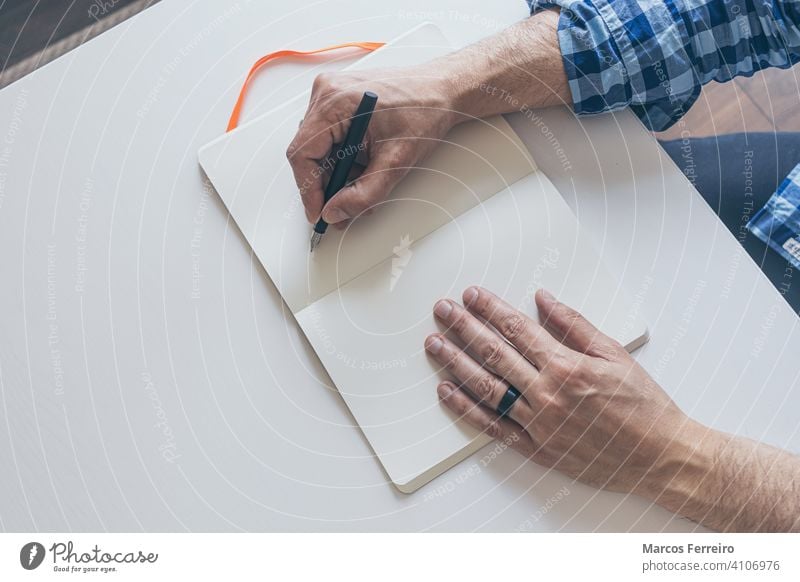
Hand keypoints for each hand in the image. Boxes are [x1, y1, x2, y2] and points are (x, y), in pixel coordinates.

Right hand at [286, 66, 459, 224]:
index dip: (308, 189)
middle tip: (344, 209)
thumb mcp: (396, 161)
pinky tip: (364, 165)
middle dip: (328, 185)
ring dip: (339, 173)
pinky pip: (330, 138)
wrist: (443, 91)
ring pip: (320, 149)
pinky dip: (344, 159)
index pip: (302, 154)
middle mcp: (326, 93)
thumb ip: (363, 194)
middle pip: (309, 153)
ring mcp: (331, 95)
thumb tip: (335, 212)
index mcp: (334, 101)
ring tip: (365, 183)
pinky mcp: (340, 101)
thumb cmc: (425, 112)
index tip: (319, 213)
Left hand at [424, 286, 702, 496]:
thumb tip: (543, 298)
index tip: (471, 295)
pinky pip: (493, 427)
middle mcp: (547, 393)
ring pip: (487, 388)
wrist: (661, 457)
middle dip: (464, 328)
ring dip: (456, 363)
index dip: (490, 309)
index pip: (517, 329)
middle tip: (441, 310)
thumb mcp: (614, 355)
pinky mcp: (536, 449)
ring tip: (434, 345)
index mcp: (566, 366)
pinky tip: (447, 392)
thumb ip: (574, 325)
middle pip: (494, 353)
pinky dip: (467, 409)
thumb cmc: (644, 405)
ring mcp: (538, 423)